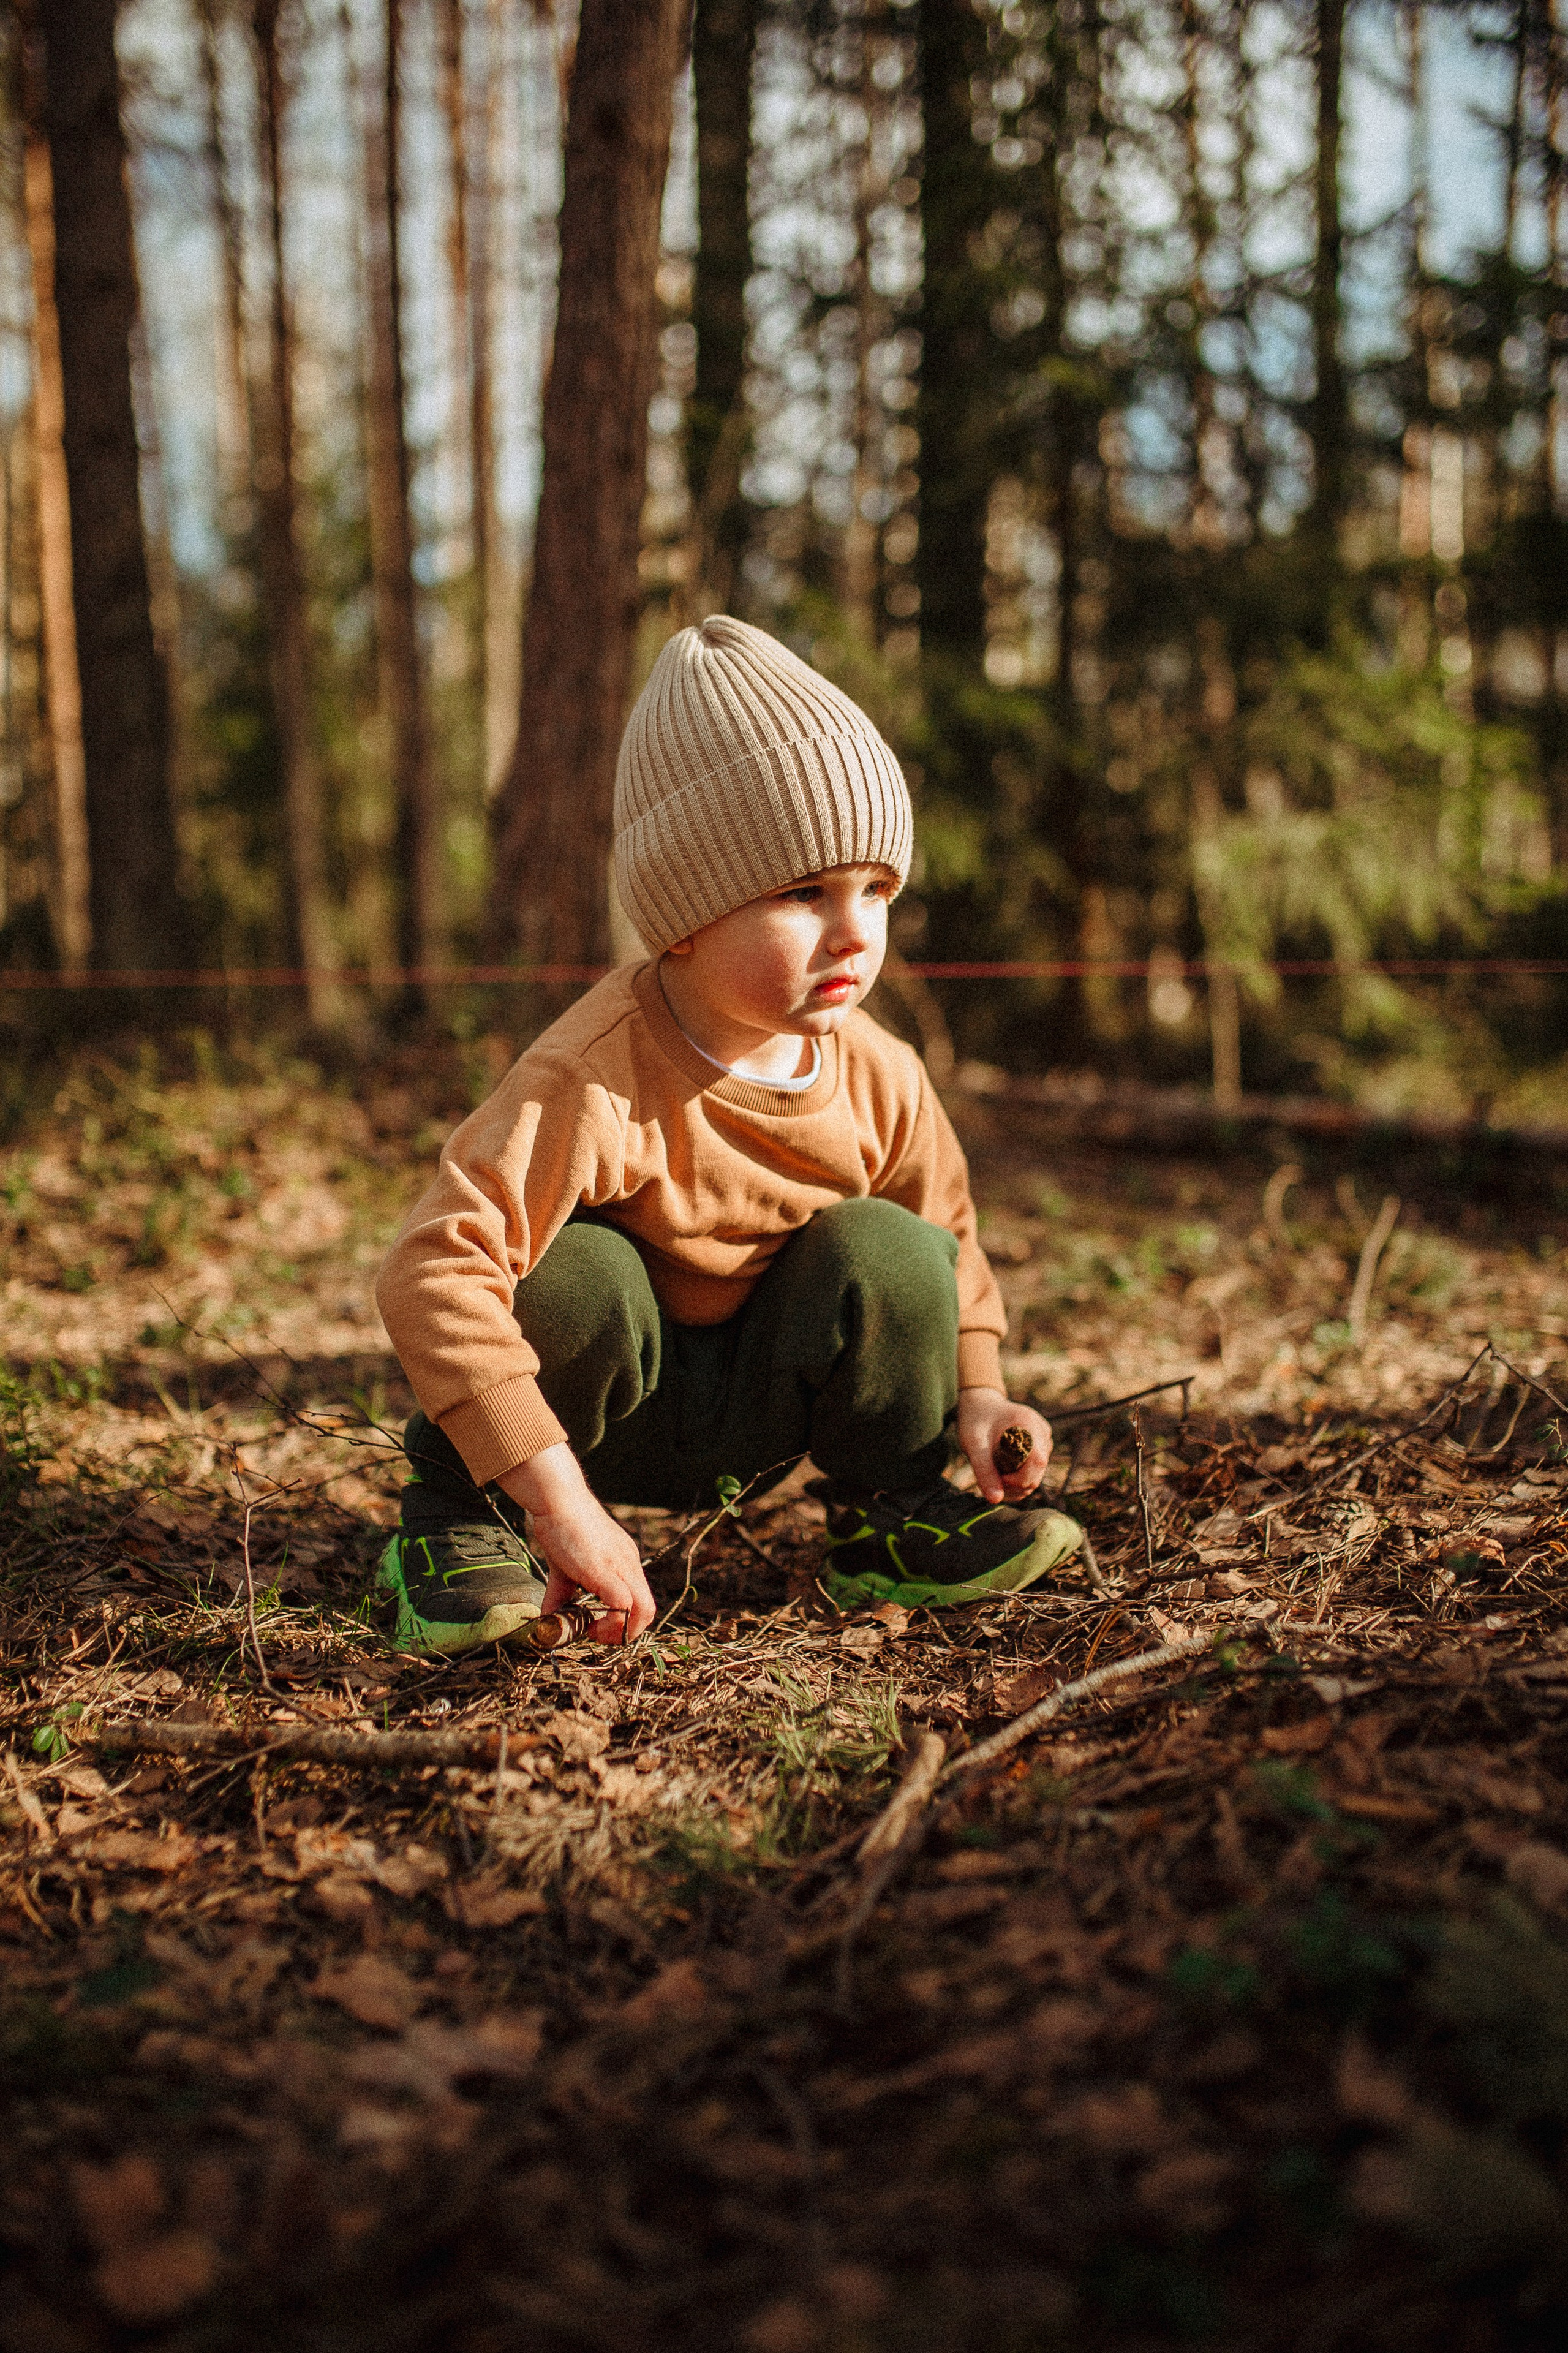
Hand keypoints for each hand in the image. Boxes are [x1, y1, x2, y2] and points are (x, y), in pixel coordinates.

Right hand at [497, 1444, 654, 1643]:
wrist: (559, 1498)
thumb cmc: (560, 1526)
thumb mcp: (564, 1567)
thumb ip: (562, 1593)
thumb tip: (548, 1616)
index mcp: (625, 1562)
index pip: (640, 1600)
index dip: (623, 1621)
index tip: (595, 1624)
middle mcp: (630, 1564)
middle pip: (649, 1611)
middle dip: (626, 1632)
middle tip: (597, 1633)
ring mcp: (622, 1566)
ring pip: (645, 1611)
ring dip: (621, 1632)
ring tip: (593, 1630)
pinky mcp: (606, 1569)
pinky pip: (624, 1605)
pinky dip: (610, 1622)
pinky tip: (587, 1622)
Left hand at [955, 1388, 1052, 1504]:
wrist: (980, 1404)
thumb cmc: (975, 1420)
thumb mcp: (973, 1445)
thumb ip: (984, 1471)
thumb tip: (995, 1500)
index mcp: (1030, 1424)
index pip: (1037, 1462)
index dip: (1018, 1479)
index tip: (996, 1478)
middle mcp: (1042, 1433)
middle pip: (1037, 1474)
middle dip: (1013, 1485)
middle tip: (989, 1478)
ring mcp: (1043, 1442)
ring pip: (1035, 1478)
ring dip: (1013, 1485)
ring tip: (992, 1472)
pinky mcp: (1039, 1449)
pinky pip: (1033, 1473)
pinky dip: (1016, 1481)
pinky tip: (999, 1473)